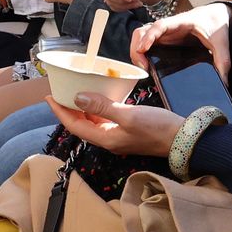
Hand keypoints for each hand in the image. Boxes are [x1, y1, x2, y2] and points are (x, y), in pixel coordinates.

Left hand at [45, 94, 183, 158]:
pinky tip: (100, 98)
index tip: (49, 97)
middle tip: (60, 92)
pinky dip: (98, 109)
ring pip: (93, 122)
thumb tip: (78, 98)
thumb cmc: (157, 128)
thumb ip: (103, 107)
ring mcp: (118, 136)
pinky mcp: (127, 131)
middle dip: (68, 110)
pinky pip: (105, 120)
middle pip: (81, 125)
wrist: (182, 139)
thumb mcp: (129, 115)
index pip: (74, 125)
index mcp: (105, 138)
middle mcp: (109, 139)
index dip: (60, 112)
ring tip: (76, 93)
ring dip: (82, 109)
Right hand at [129, 3, 231, 76]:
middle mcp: (169, 26)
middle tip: (143, 67)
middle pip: (143, 31)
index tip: (144, 49)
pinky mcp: (163, 38)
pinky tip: (146, 65)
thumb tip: (224, 81)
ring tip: (143, 68)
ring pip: (141, 36)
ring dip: (136, 50)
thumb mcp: (222, 42)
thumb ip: (223, 60)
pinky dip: (141, 52)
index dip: (150, 36)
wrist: (216, 15)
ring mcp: (164, 32)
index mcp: (182, 22)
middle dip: (137, 47)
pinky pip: (146, 42)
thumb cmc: (216, 24)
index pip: (160, 26)